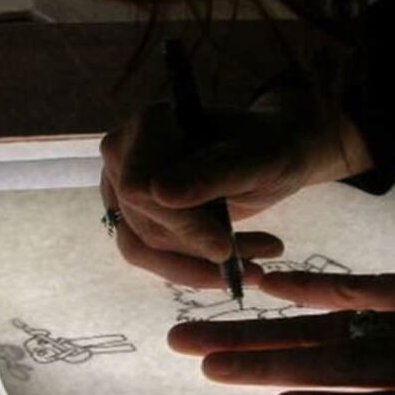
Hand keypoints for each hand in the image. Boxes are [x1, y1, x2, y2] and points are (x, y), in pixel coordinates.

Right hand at [100, 89, 371, 286]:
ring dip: (200, 268)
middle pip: (143, 222)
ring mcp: (122, 185)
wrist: (272, 154)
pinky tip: (236, 270)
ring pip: (143, 247)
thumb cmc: (268, 148)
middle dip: (200, 250)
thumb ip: (212, 172)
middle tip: (258, 265)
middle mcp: (124, 153)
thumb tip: (158, 193)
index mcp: (149, 123)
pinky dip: (193, 270)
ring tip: (255, 270)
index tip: (225, 247)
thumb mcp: (255, 159)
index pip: (139, 189)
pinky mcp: (133, 214)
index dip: (179, 223)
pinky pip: (149, 256)